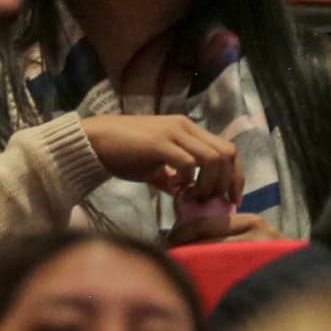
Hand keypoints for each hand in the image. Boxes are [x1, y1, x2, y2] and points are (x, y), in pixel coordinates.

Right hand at [82, 112, 244, 207]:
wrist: (94, 141)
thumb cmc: (123, 153)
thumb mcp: (154, 166)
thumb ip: (171, 177)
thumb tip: (184, 195)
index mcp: (190, 130)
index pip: (227, 149)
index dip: (235, 175)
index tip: (233, 199)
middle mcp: (187, 127)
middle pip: (227, 152)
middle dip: (228, 182)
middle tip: (215, 202)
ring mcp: (174, 133)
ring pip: (213, 158)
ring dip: (209, 183)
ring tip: (194, 198)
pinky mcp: (160, 143)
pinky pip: (187, 163)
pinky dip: (188, 181)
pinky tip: (176, 191)